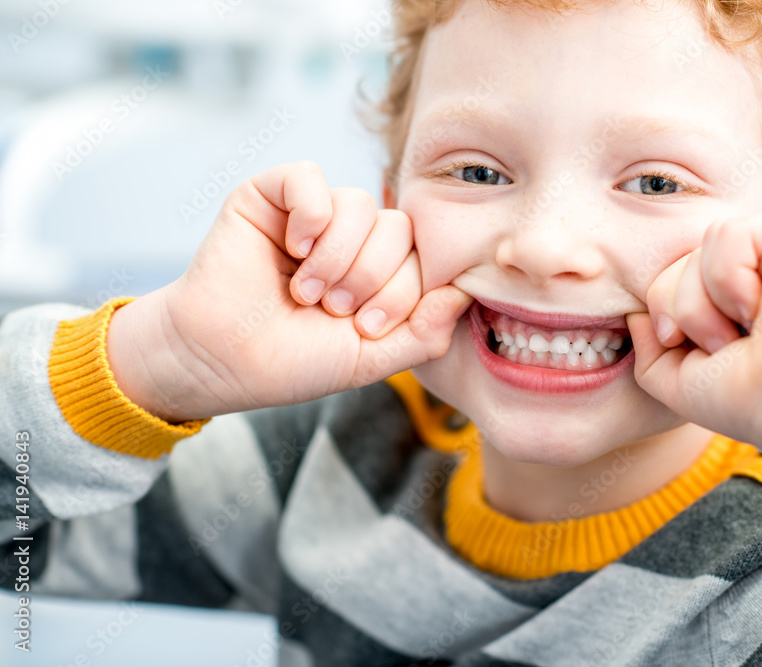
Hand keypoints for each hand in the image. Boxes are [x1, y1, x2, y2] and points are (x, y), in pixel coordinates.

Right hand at [107, 162, 470, 421]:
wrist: (221, 360)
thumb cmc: (294, 362)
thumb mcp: (372, 360)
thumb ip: (425, 334)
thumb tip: (465, 293)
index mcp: (383, 272)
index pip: (425, 257)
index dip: (404, 292)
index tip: (366, 328)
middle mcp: (354, 238)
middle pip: (399, 228)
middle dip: (371, 278)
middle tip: (331, 310)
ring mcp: (315, 213)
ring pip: (360, 203)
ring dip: (336, 257)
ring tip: (306, 291)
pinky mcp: (272, 194)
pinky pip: (309, 177)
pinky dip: (309, 215)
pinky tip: (292, 249)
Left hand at [627, 213, 761, 487]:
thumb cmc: (744, 398)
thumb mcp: (676, 380)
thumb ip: (647, 348)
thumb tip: (637, 314)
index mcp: (730, 300)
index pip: (666, 284)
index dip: (669, 320)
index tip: (706, 355)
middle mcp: (754, 273)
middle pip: (674, 267)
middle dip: (685, 313)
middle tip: (729, 346)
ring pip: (696, 251)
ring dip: (707, 303)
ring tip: (750, 329)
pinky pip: (727, 235)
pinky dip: (731, 278)